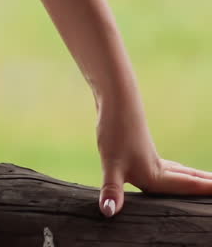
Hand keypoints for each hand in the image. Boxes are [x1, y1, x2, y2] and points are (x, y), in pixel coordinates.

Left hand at [96, 96, 211, 216]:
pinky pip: (166, 165)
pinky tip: (169, 170)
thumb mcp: (111, 164)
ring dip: (193, 177)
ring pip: (177, 171)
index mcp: (154, 175)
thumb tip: (107, 212)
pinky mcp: (140, 146)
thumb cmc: (114, 130)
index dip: (204, 190)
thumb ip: (112, 190)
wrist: (115, 96)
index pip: (185, 187)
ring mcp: (150, 154)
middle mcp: (156, 166)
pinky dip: (177, 170)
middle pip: (187, 178)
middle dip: (204, 185)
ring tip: (207, 182)